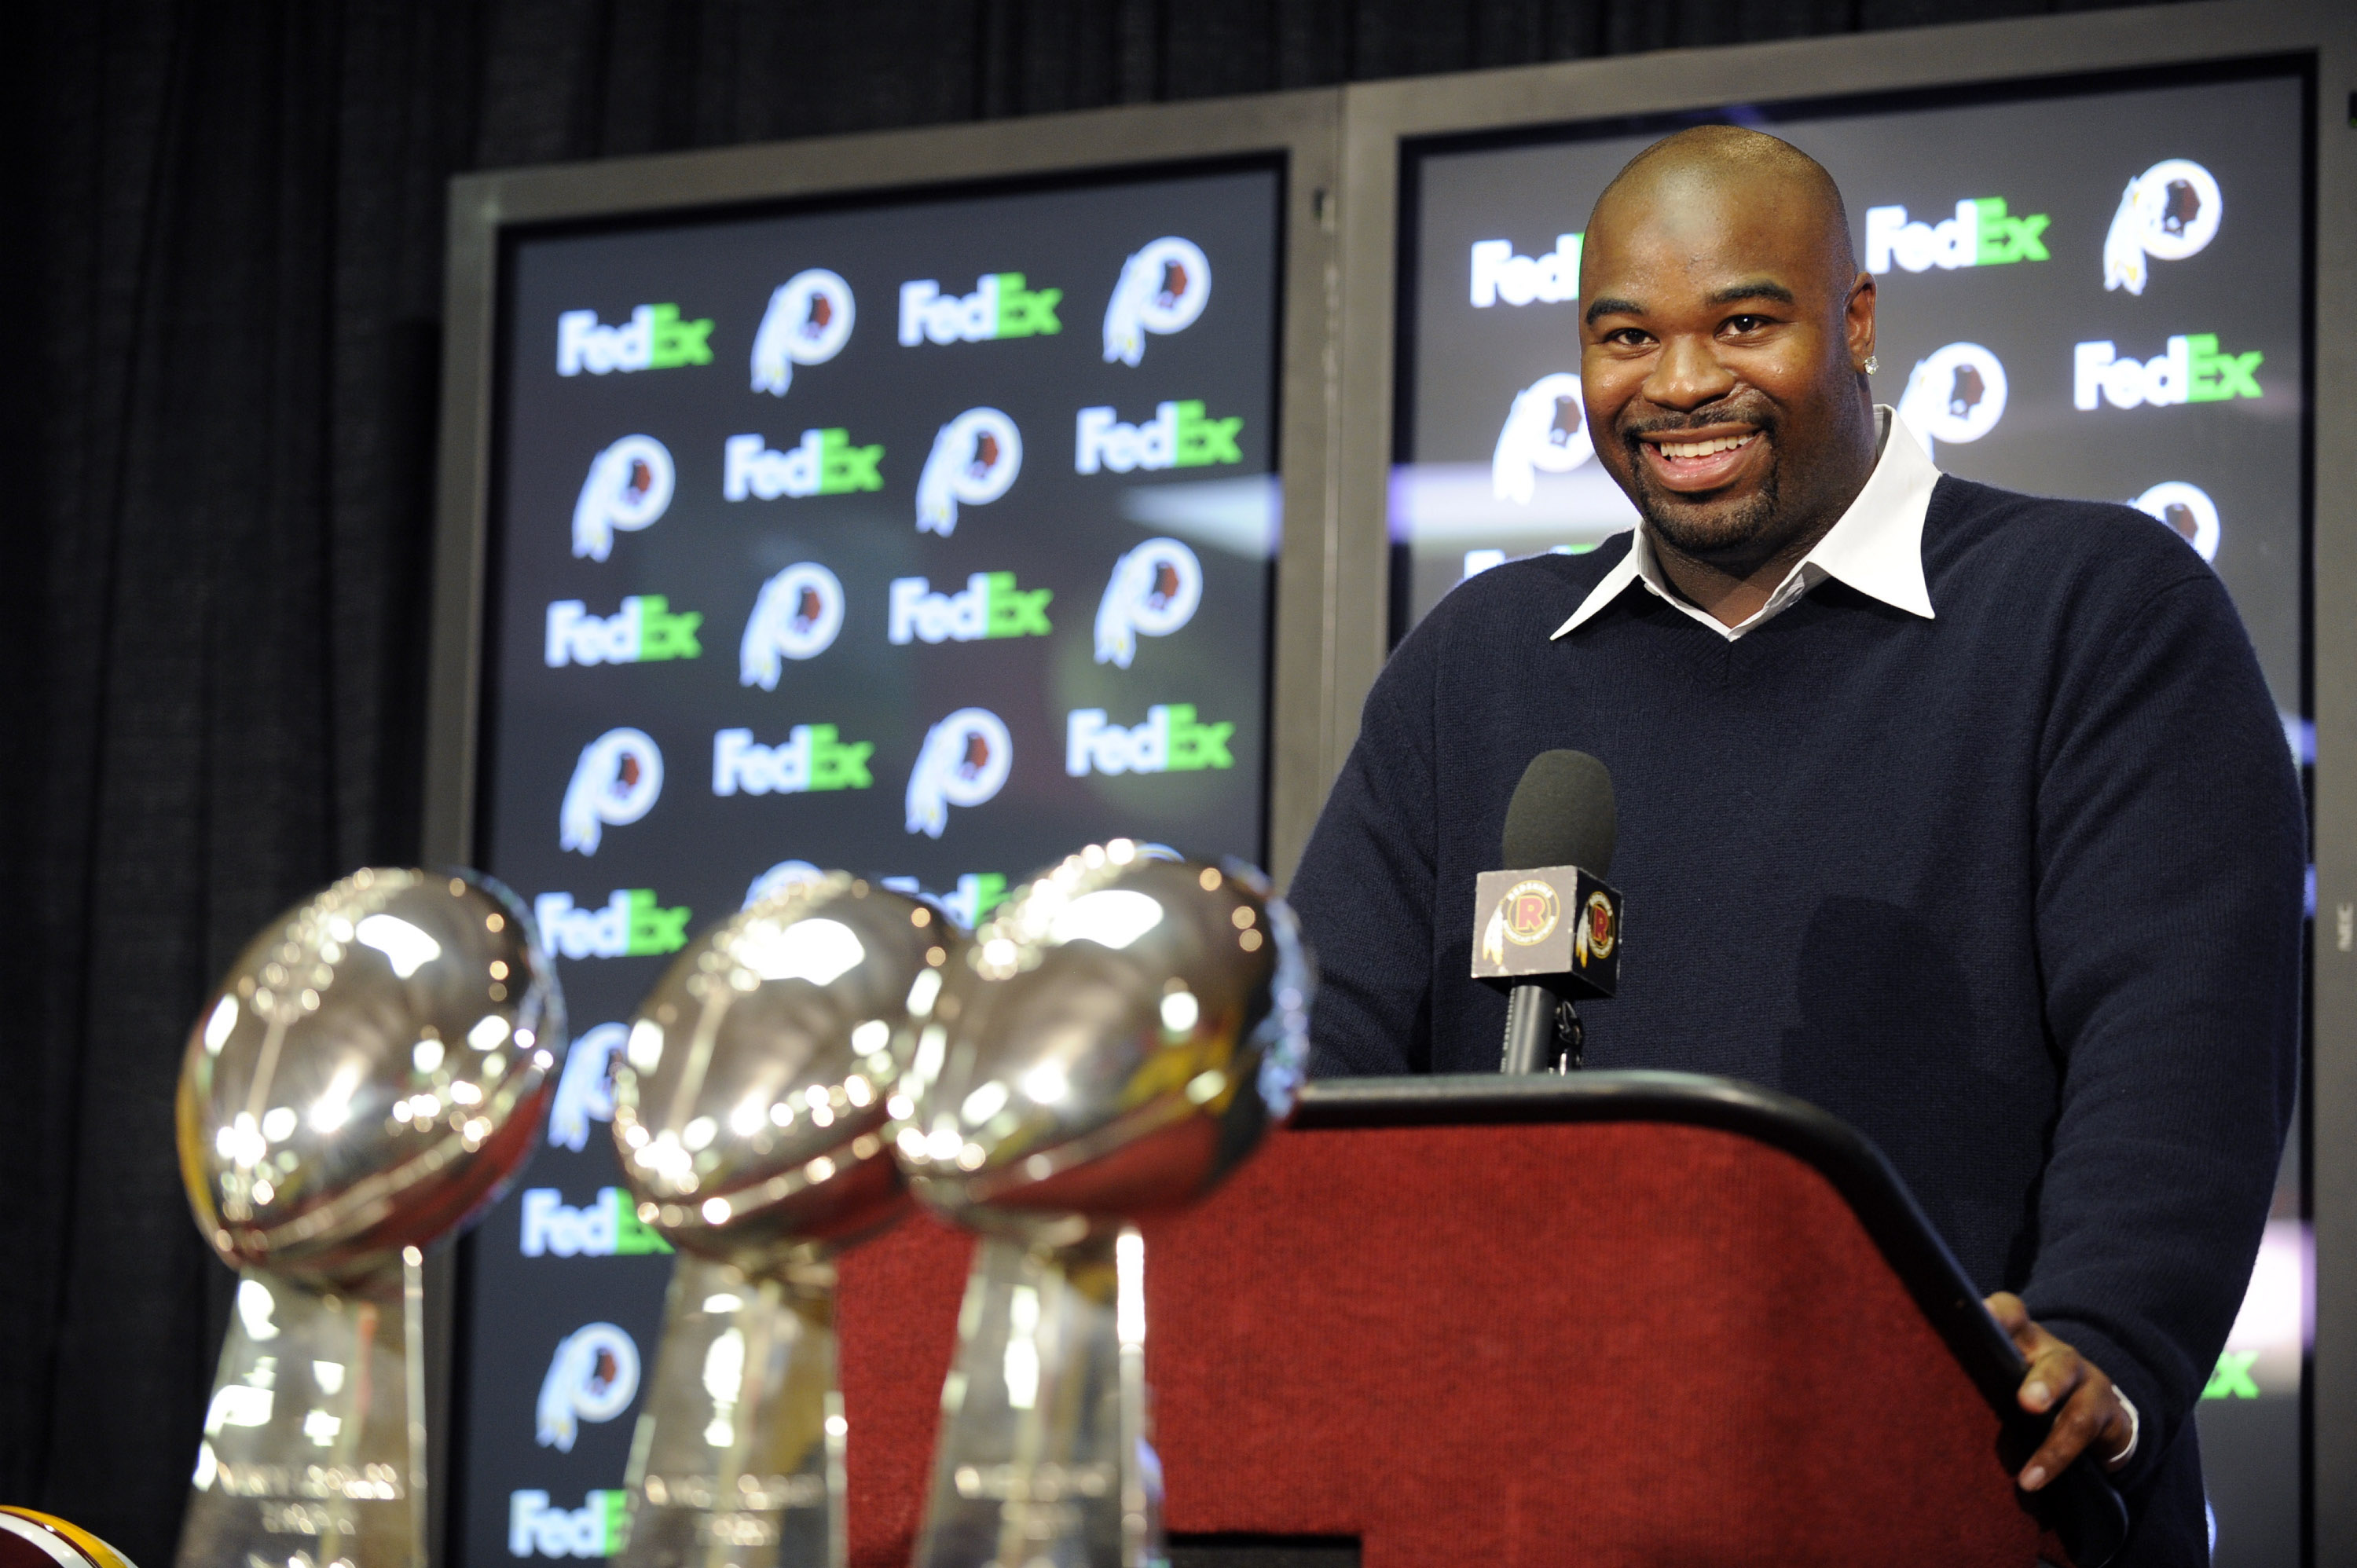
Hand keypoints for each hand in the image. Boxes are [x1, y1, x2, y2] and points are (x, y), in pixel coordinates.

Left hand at [1984, 1292, 2138, 1490]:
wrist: (2095, 1414)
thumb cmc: (2030, 1389)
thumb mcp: (2005, 1376)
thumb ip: (1981, 1378)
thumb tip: (1931, 1406)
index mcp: (2025, 1338)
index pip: (2013, 1314)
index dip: (1999, 1314)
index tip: (1981, 1318)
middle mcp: (2058, 1354)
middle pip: (2056, 1361)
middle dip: (2045, 1382)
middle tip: (2028, 1403)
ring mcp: (2088, 1381)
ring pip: (2078, 1406)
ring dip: (2053, 1438)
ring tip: (2027, 1469)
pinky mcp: (2108, 1413)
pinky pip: (2085, 1434)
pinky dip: (2056, 1459)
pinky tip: (2032, 1478)